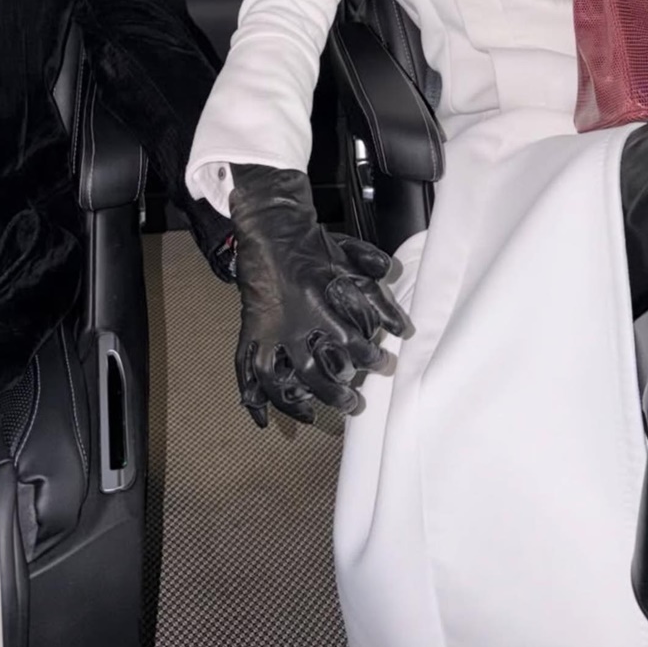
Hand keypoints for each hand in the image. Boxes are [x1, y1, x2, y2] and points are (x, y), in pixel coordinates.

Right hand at [229, 164, 407, 427]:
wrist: (271, 228)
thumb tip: (401, 321)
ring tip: (312, 416)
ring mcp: (266, 330)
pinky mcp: (249, 330)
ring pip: (278, 380)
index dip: (369, 359)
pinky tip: (262, 418)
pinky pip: (245, 370)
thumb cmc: (312, 243)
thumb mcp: (350, 260)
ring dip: (295, 404)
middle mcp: (290, 324)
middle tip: (354, 404)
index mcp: (318, 305)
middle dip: (337, 393)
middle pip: (314, 372)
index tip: (382, 365)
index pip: (349, 344)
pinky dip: (252, 396)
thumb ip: (376, 290)